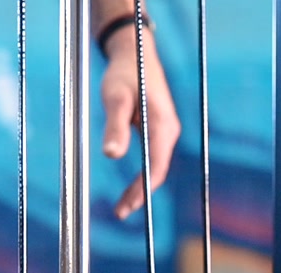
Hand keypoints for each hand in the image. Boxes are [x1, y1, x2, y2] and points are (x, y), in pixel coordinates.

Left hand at [98, 23, 180, 219]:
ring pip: (156, 166)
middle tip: (121, 213)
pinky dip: (142, 174)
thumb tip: (111, 155)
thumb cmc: (124, 72)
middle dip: (140, 194)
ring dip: (141, 186)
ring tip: (123, 206)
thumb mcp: (115, 97)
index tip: (127, 208)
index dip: (142, 190)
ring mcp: (165, 130)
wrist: (134, 52)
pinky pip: (153, 158)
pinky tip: (130, 185)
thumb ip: (114, 125)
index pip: (156, 167)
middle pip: (158, 171)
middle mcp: (169, 130)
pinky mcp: (158, 129)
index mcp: (162, 124)